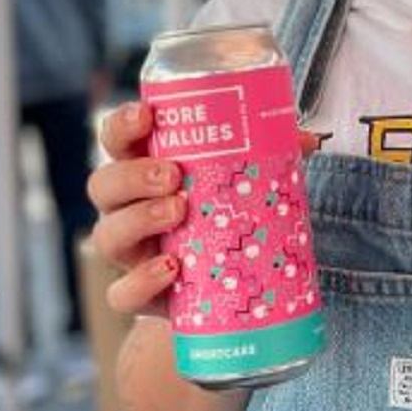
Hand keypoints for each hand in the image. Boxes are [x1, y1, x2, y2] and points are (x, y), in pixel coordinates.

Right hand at [87, 99, 320, 316]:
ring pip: (107, 235)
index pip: (118, 142)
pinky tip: (172, 268)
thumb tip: (308, 138)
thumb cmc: (225, 217)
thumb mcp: (244, 181)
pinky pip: (121, 293)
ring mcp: (130, 253)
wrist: (224, 288)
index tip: (146, 115)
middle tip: (172, 174)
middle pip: (102, 185)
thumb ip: (272, 154)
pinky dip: (142, 280)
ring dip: (139, 219)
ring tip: (178, 211)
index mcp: (145, 171)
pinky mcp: (139, 294)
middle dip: (132, 175)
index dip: (122, 125)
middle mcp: (127, 209)